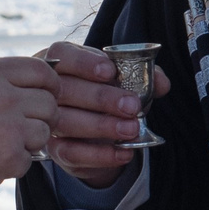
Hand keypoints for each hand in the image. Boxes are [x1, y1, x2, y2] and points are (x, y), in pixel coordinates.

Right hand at [0, 57, 60, 195]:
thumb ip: (5, 78)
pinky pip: (30, 158)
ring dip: (29, 141)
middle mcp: (4, 95)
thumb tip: (49, 80)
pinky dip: (14, 163)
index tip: (43, 95)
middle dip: (41, 116)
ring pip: (44, 131)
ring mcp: (9, 127)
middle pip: (49, 103)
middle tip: (20, 126)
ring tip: (1, 142)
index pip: (43, 71)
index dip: (49, 85)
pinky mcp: (10, 157)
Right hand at [39, 42, 171, 188]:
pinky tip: (125, 152)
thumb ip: (145, 76)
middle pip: (65, 90)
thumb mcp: (128, 81)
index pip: (61, 54)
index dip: (84, 63)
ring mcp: (48, 120)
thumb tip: (161, 82)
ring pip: (66, 122)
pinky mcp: (54, 149)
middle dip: (101, 98)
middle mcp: (48, 90)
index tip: (110, 71)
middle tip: (132, 106)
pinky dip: (100, 155)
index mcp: (61, 62)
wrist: (99, 134)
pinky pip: (71, 152)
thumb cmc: (109, 95)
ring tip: (132, 130)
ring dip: (102, 126)